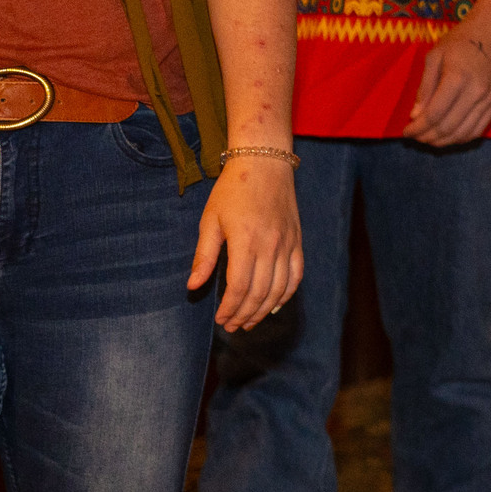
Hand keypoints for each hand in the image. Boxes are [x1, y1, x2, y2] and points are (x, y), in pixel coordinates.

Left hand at [191, 156, 301, 330]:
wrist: (265, 164)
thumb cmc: (233, 190)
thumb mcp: (210, 221)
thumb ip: (204, 256)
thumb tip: (193, 286)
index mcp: (246, 241)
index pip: (239, 287)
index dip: (230, 308)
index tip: (220, 319)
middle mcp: (271, 246)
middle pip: (260, 293)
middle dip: (244, 314)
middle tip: (231, 326)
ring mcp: (288, 244)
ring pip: (279, 288)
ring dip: (263, 310)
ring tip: (249, 321)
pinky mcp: (297, 241)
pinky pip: (296, 275)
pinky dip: (287, 294)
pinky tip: (274, 305)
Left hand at [405, 0, 490, 146]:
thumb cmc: (462, 38)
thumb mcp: (435, 56)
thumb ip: (425, 87)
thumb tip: (415, 115)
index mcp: (457, 78)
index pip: (434, 114)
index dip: (417, 128)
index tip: (406, 131)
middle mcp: (476, 92)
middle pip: (448, 127)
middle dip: (427, 136)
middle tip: (415, 137)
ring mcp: (489, 99)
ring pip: (464, 132)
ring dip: (443, 141)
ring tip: (429, 139)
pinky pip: (479, 129)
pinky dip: (462, 138)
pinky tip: (449, 137)